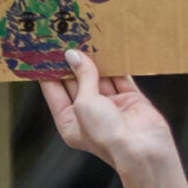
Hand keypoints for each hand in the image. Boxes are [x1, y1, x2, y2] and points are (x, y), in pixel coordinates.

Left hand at [36, 49, 177, 173]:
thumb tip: (75, 55)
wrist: (142, 149)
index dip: (49, 72)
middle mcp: (89, 114)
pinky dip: (116, 64)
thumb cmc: (106, 134)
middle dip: (71, 62)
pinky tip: (109, 48)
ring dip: (94, 61)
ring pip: (99, 77)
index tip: (44, 51)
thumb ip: (82, 77)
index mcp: (70, 121)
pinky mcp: (131, 99)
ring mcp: (111, 106)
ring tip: (86, 38)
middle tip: (66, 39)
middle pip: (76, 82)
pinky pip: (121, 77)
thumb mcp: (84, 103)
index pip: (55, 92)